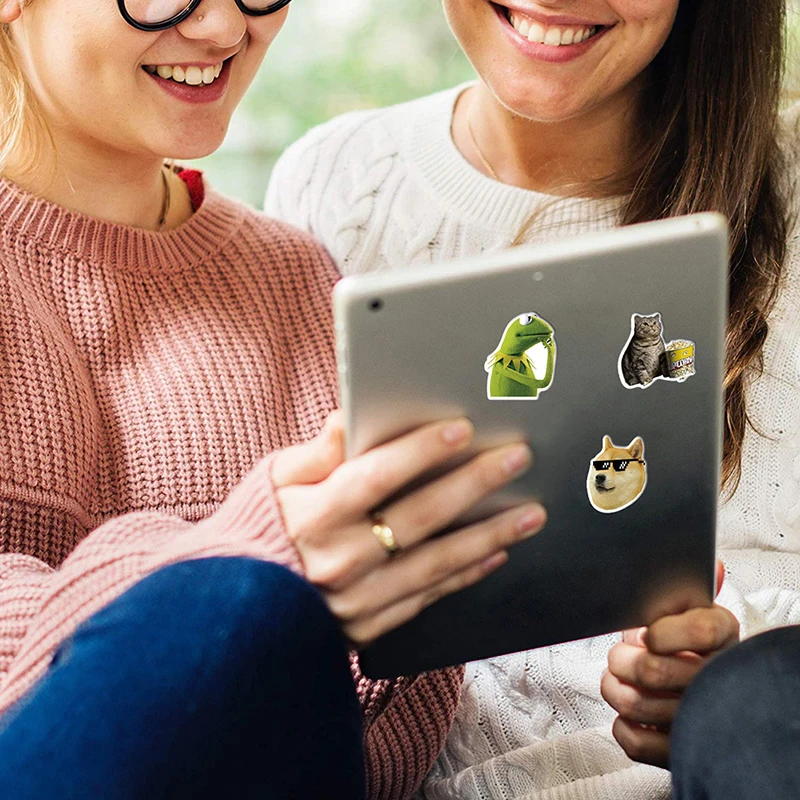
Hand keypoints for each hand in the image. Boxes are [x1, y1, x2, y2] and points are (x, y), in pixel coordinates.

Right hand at [273, 412, 545, 646]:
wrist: (233, 607)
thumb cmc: (256, 530)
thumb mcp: (272, 481)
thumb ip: (315, 453)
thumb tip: (347, 416)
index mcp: (312, 516)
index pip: (375, 476)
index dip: (420, 451)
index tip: (462, 429)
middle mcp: (339, 561)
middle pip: (420, 517)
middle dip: (473, 484)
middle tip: (516, 459)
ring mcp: (358, 601)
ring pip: (436, 563)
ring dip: (489, 535)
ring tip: (530, 512)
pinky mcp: (369, 627)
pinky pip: (428, 598)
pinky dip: (464, 575)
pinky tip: (495, 553)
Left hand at [601, 561, 738, 766]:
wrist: (701, 697)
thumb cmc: (685, 647)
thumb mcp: (689, 612)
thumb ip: (689, 589)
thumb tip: (714, 565)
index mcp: (723, 637)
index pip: (701, 630)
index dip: (665, 631)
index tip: (648, 633)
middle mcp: (717, 679)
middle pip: (654, 669)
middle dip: (622, 660)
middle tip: (621, 656)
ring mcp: (700, 719)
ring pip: (637, 704)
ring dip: (615, 689)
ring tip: (618, 679)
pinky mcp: (679, 751)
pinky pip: (634, 740)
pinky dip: (622, 726)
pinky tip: (630, 713)